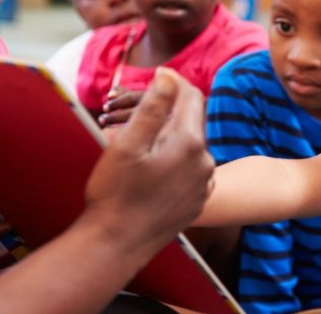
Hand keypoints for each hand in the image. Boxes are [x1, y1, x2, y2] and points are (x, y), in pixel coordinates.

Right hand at [85, 68, 214, 252]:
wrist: (116, 245)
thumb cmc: (115, 194)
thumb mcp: (128, 144)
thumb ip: (153, 107)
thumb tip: (168, 76)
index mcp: (189, 143)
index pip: (192, 96)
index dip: (174, 81)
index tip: (157, 75)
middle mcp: (204, 162)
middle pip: (192, 121)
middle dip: (170, 111)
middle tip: (140, 110)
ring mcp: (203, 185)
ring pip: (191, 146)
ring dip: (171, 137)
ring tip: (141, 143)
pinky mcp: (196, 202)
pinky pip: (190, 170)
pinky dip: (174, 161)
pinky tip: (152, 169)